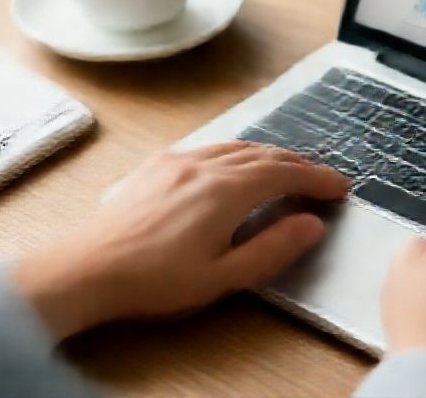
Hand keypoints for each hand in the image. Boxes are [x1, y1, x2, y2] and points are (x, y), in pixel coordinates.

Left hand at [13, 141, 349, 339]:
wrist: (85, 269)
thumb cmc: (153, 280)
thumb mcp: (223, 277)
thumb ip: (272, 248)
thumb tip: (311, 224)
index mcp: (226, 191)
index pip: (286, 173)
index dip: (318, 178)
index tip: (339, 186)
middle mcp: (204, 165)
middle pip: (264, 153)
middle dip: (299, 163)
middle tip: (320, 178)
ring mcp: (178, 161)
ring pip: (237, 146)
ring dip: (269, 154)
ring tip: (286, 168)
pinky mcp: (157, 166)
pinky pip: (210, 147)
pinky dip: (238, 152)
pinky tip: (235, 165)